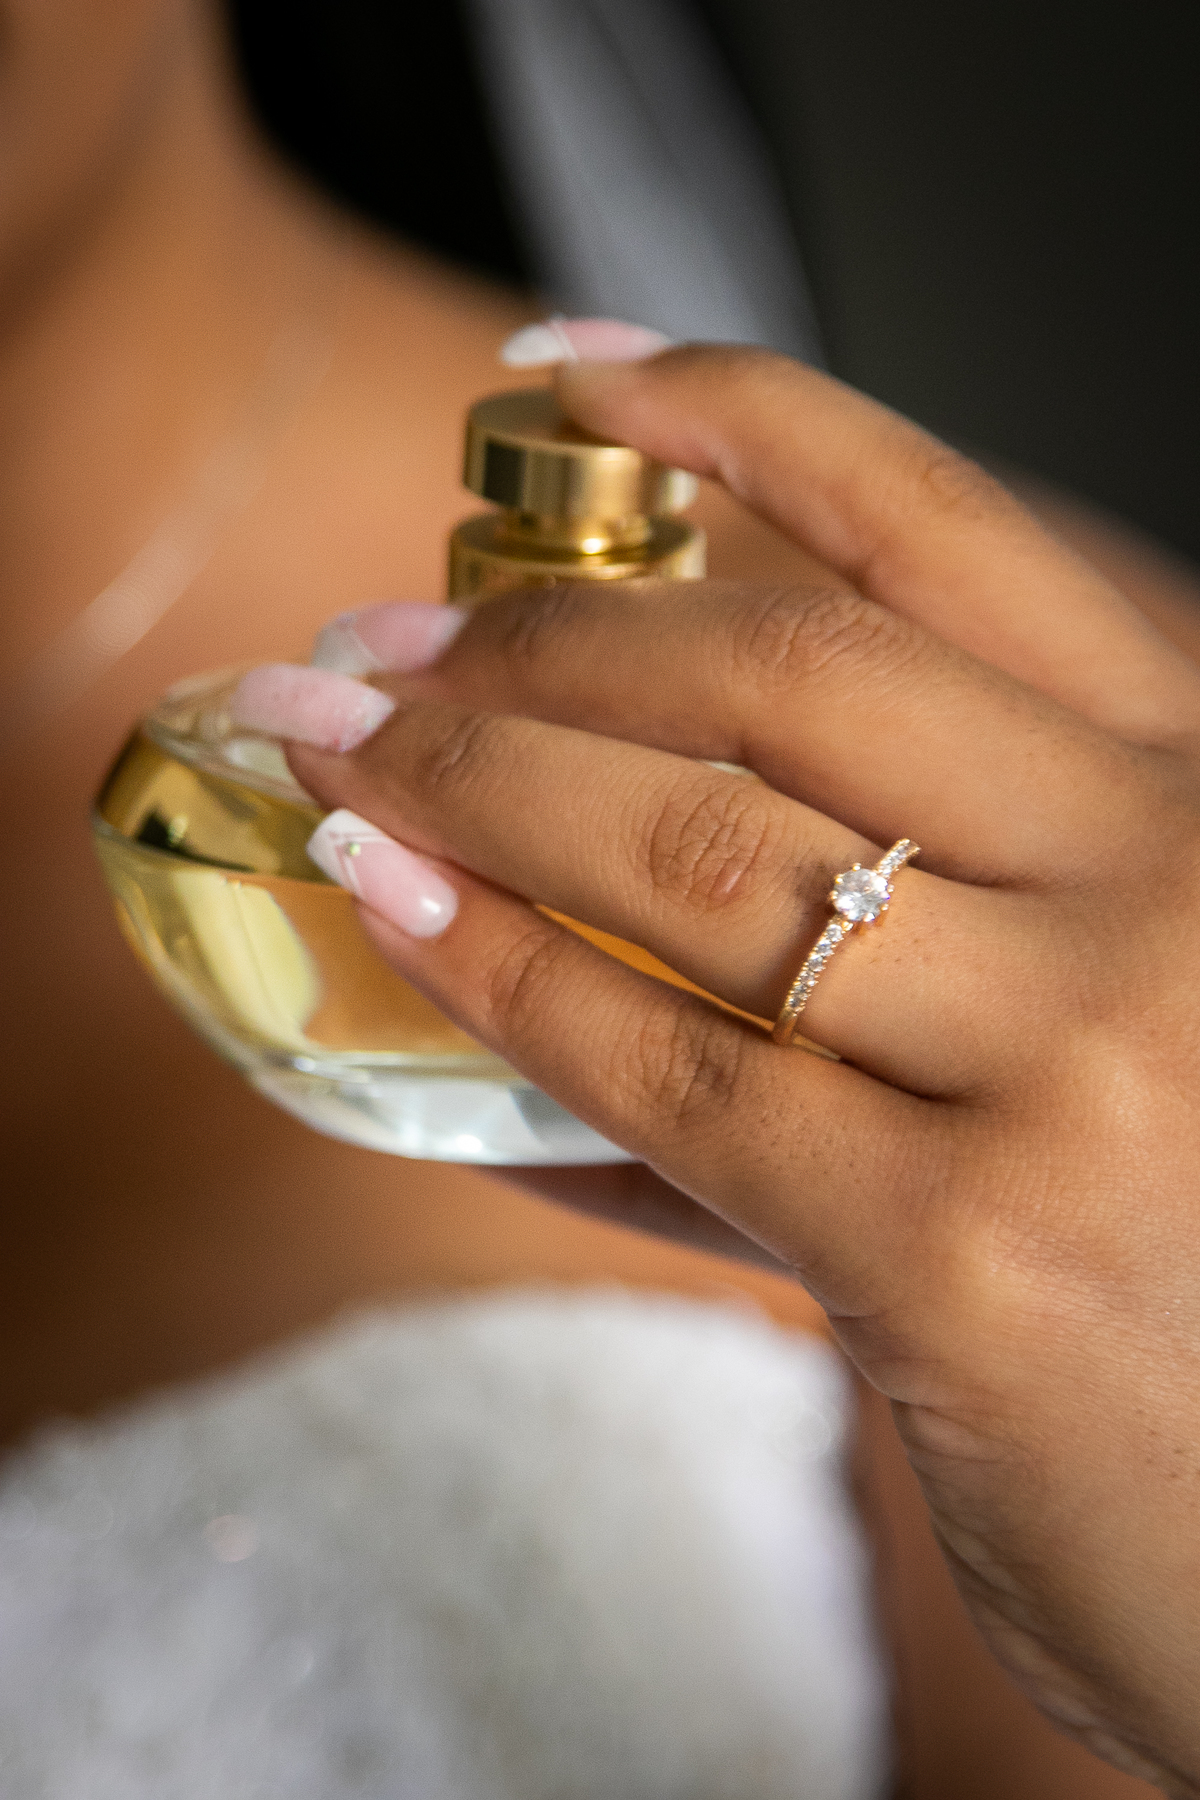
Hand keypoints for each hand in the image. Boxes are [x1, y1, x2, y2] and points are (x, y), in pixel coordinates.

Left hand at [234, 347, 1199, 1793]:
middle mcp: (1177, 876)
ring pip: (703, 854)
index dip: (738, 420)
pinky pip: (673, 1066)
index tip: (563, 379)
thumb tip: (655, 835)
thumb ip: (940, 907)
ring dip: (478, 784)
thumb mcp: (1137, 1013)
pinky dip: (504, 976)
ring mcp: (1091, 1055)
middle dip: (546, 638)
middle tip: (386, 647)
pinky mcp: (974, 1251)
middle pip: (790, 673)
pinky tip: (400, 909)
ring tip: (346, 755)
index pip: (949, 532)